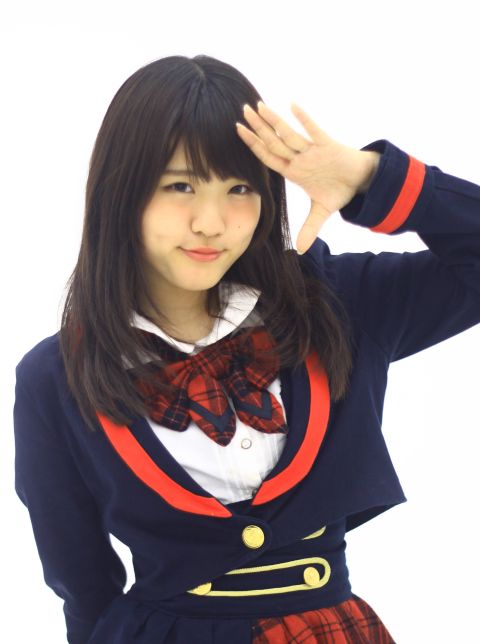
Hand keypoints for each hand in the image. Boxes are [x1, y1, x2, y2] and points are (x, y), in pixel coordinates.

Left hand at [236, 101, 378, 253]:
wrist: (361, 180)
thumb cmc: (339, 190)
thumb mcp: (322, 213)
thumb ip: (309, 229)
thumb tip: (300, 251)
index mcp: (294, 171)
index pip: (269, 157)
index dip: (254, 146)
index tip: (238, 132)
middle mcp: (300, 158)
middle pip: (274, 142)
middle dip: (258, 128)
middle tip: (243, 111)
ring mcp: (313, 150)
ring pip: (289, 135)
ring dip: (274, 122)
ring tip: (258, 106)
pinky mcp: (328, 145)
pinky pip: (314, 131)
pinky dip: (304, 119)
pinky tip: (292, 105)